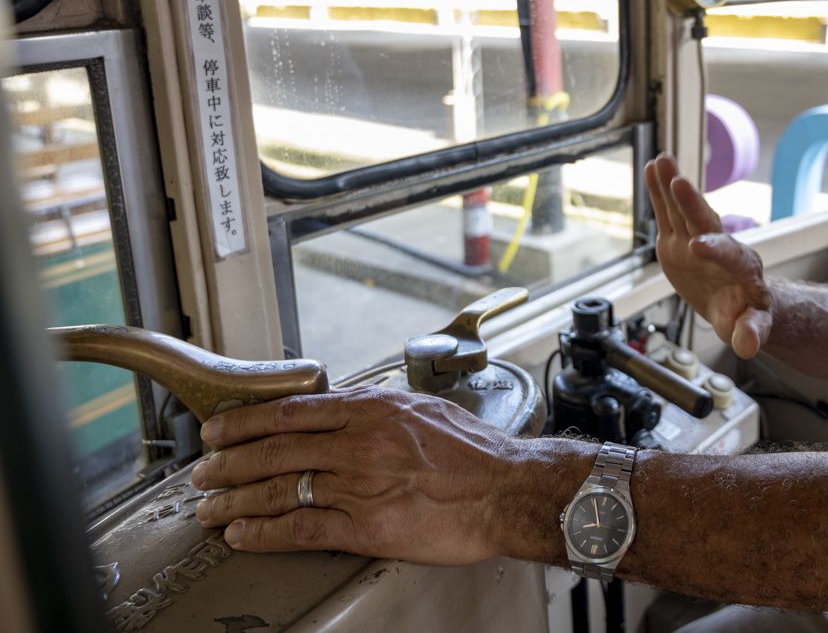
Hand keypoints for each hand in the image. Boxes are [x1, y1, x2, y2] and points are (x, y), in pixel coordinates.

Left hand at [190, 385, 514, 563]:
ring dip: (235, 502)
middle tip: (202, 475)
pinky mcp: (366, 527)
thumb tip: (347, 408)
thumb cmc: (476, 453)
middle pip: (273, 450)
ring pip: (278, 490)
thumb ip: (379, 409)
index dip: (244, 422)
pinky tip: (243, 537)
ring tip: (210, 511)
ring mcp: (359, 485)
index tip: (219, 431)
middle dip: (227, 464)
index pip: (290, 411)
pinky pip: (301, 529)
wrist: (507, 490)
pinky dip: (264, 533)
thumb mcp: (423, 410)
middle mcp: (358, 443)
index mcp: (371, 409)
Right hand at [644, 153, 772, 357]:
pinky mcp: (678, 241)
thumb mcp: (752, 329)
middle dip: (692, 204)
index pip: (729, 256)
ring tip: (661, 160)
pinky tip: (651, 168)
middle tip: (678, 182)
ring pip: (685, 212)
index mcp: (740, 269)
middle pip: (706, 223)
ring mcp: (697, 241)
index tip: (698, 246)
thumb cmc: (747, 316)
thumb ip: (750, 333)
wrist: (739, 303)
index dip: (715, 250)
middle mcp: (719, 248)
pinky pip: (669, 214)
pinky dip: (660, 193)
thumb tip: (747, 343)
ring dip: (672, 186)